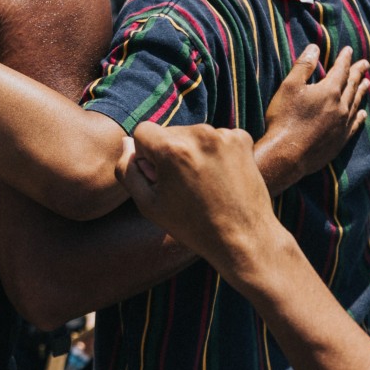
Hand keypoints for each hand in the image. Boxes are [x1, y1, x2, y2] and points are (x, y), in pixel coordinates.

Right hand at [117, 123, 273, 269]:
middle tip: (182, 186)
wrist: (243, 238)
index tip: (158, 177)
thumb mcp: (148, 205)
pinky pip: (216, 138)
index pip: (142, 131)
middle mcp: (198, 134)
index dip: (145, 156)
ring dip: (192, 152)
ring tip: (203, 184)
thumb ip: (128, 171)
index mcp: (172, 149)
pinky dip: (215, 153)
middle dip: (169, 153)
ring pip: (192, 135)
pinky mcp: (242, 138)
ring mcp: (223, 135)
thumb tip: (126, 142)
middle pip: (169, 133)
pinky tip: (220, 178)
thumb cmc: (192, 226)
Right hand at [263, 45, 369, 182]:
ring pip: (355, 104)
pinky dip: (359, 116)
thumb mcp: (289, 86)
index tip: (350, 50)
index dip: (345, 59)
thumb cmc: (284, 119)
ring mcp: (342, 125)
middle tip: (365, 64)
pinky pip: (354, 125)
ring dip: (361, 92)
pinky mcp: (340, 141)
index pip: (340, 70)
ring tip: (367, 84)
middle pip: (352, 85)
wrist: (287, 154)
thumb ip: (303, 66)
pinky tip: (362, 114)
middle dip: (358, 73)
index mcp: (328, 91)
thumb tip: (314, 48)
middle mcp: (340, 107)